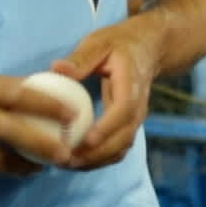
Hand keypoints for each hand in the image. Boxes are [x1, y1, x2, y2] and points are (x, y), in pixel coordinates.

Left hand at [51, 16, 162, 169]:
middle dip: (97, 154)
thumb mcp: (99, 42)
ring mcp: (135, 119)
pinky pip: (117, 148)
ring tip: (67, 164)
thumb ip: (81, 58)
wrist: (148, 48)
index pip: (124, 110)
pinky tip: (77, 161)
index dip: (106, 128)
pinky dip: (100, 159)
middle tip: (67, 160)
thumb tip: (57, 69)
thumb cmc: (119, 43)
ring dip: (97, 161)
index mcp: (131, 84)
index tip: (85, 141)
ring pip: (121, 148)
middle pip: (124, 138)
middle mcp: (138, 106)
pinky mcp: (128, 126)